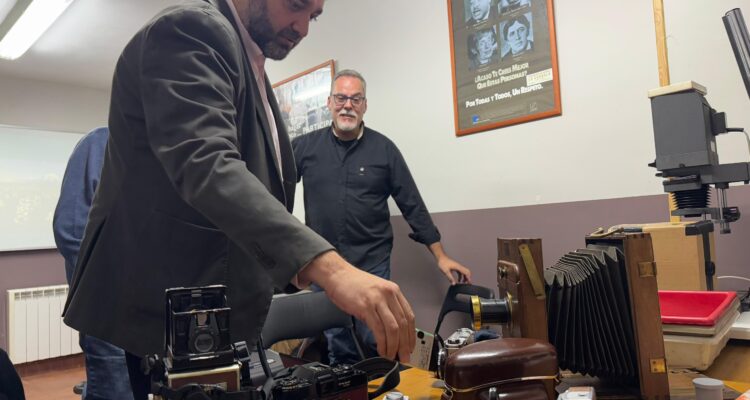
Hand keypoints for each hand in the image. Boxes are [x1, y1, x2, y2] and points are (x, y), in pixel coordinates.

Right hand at [300, 251, 415, 361]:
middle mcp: (388, 294)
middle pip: (403, 324)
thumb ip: (386, 307)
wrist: (338, 274)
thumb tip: (392, 331)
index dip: (411, 335)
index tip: (410, 347)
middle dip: (405, 344)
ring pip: (393, 328)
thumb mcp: (377, 292)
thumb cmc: (354, 284)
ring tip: (391, 356)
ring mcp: (377, 300)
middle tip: (404, 357)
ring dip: (394, 346)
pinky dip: (382, 342)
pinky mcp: (365, 307)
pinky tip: (381, 349)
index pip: (409, 316)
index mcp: (394, 291)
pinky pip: (378, 329)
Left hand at [437, 256, 471, 284]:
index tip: (468, 283)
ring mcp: (457, 266)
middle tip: (466, 283)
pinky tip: (458, 280)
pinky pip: (460, 272)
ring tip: (462, 283)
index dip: (468, 278)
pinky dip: (461, 276)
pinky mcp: (455, 267)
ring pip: (464, 272)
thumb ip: (450, 278)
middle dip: (467, 278)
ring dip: (464, 278)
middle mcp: (459, 266)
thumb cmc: (443, 263)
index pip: (466, 273)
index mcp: (458, 267)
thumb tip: (453, 283)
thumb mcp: (446, 272)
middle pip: (467, 272)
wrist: (441, 258)